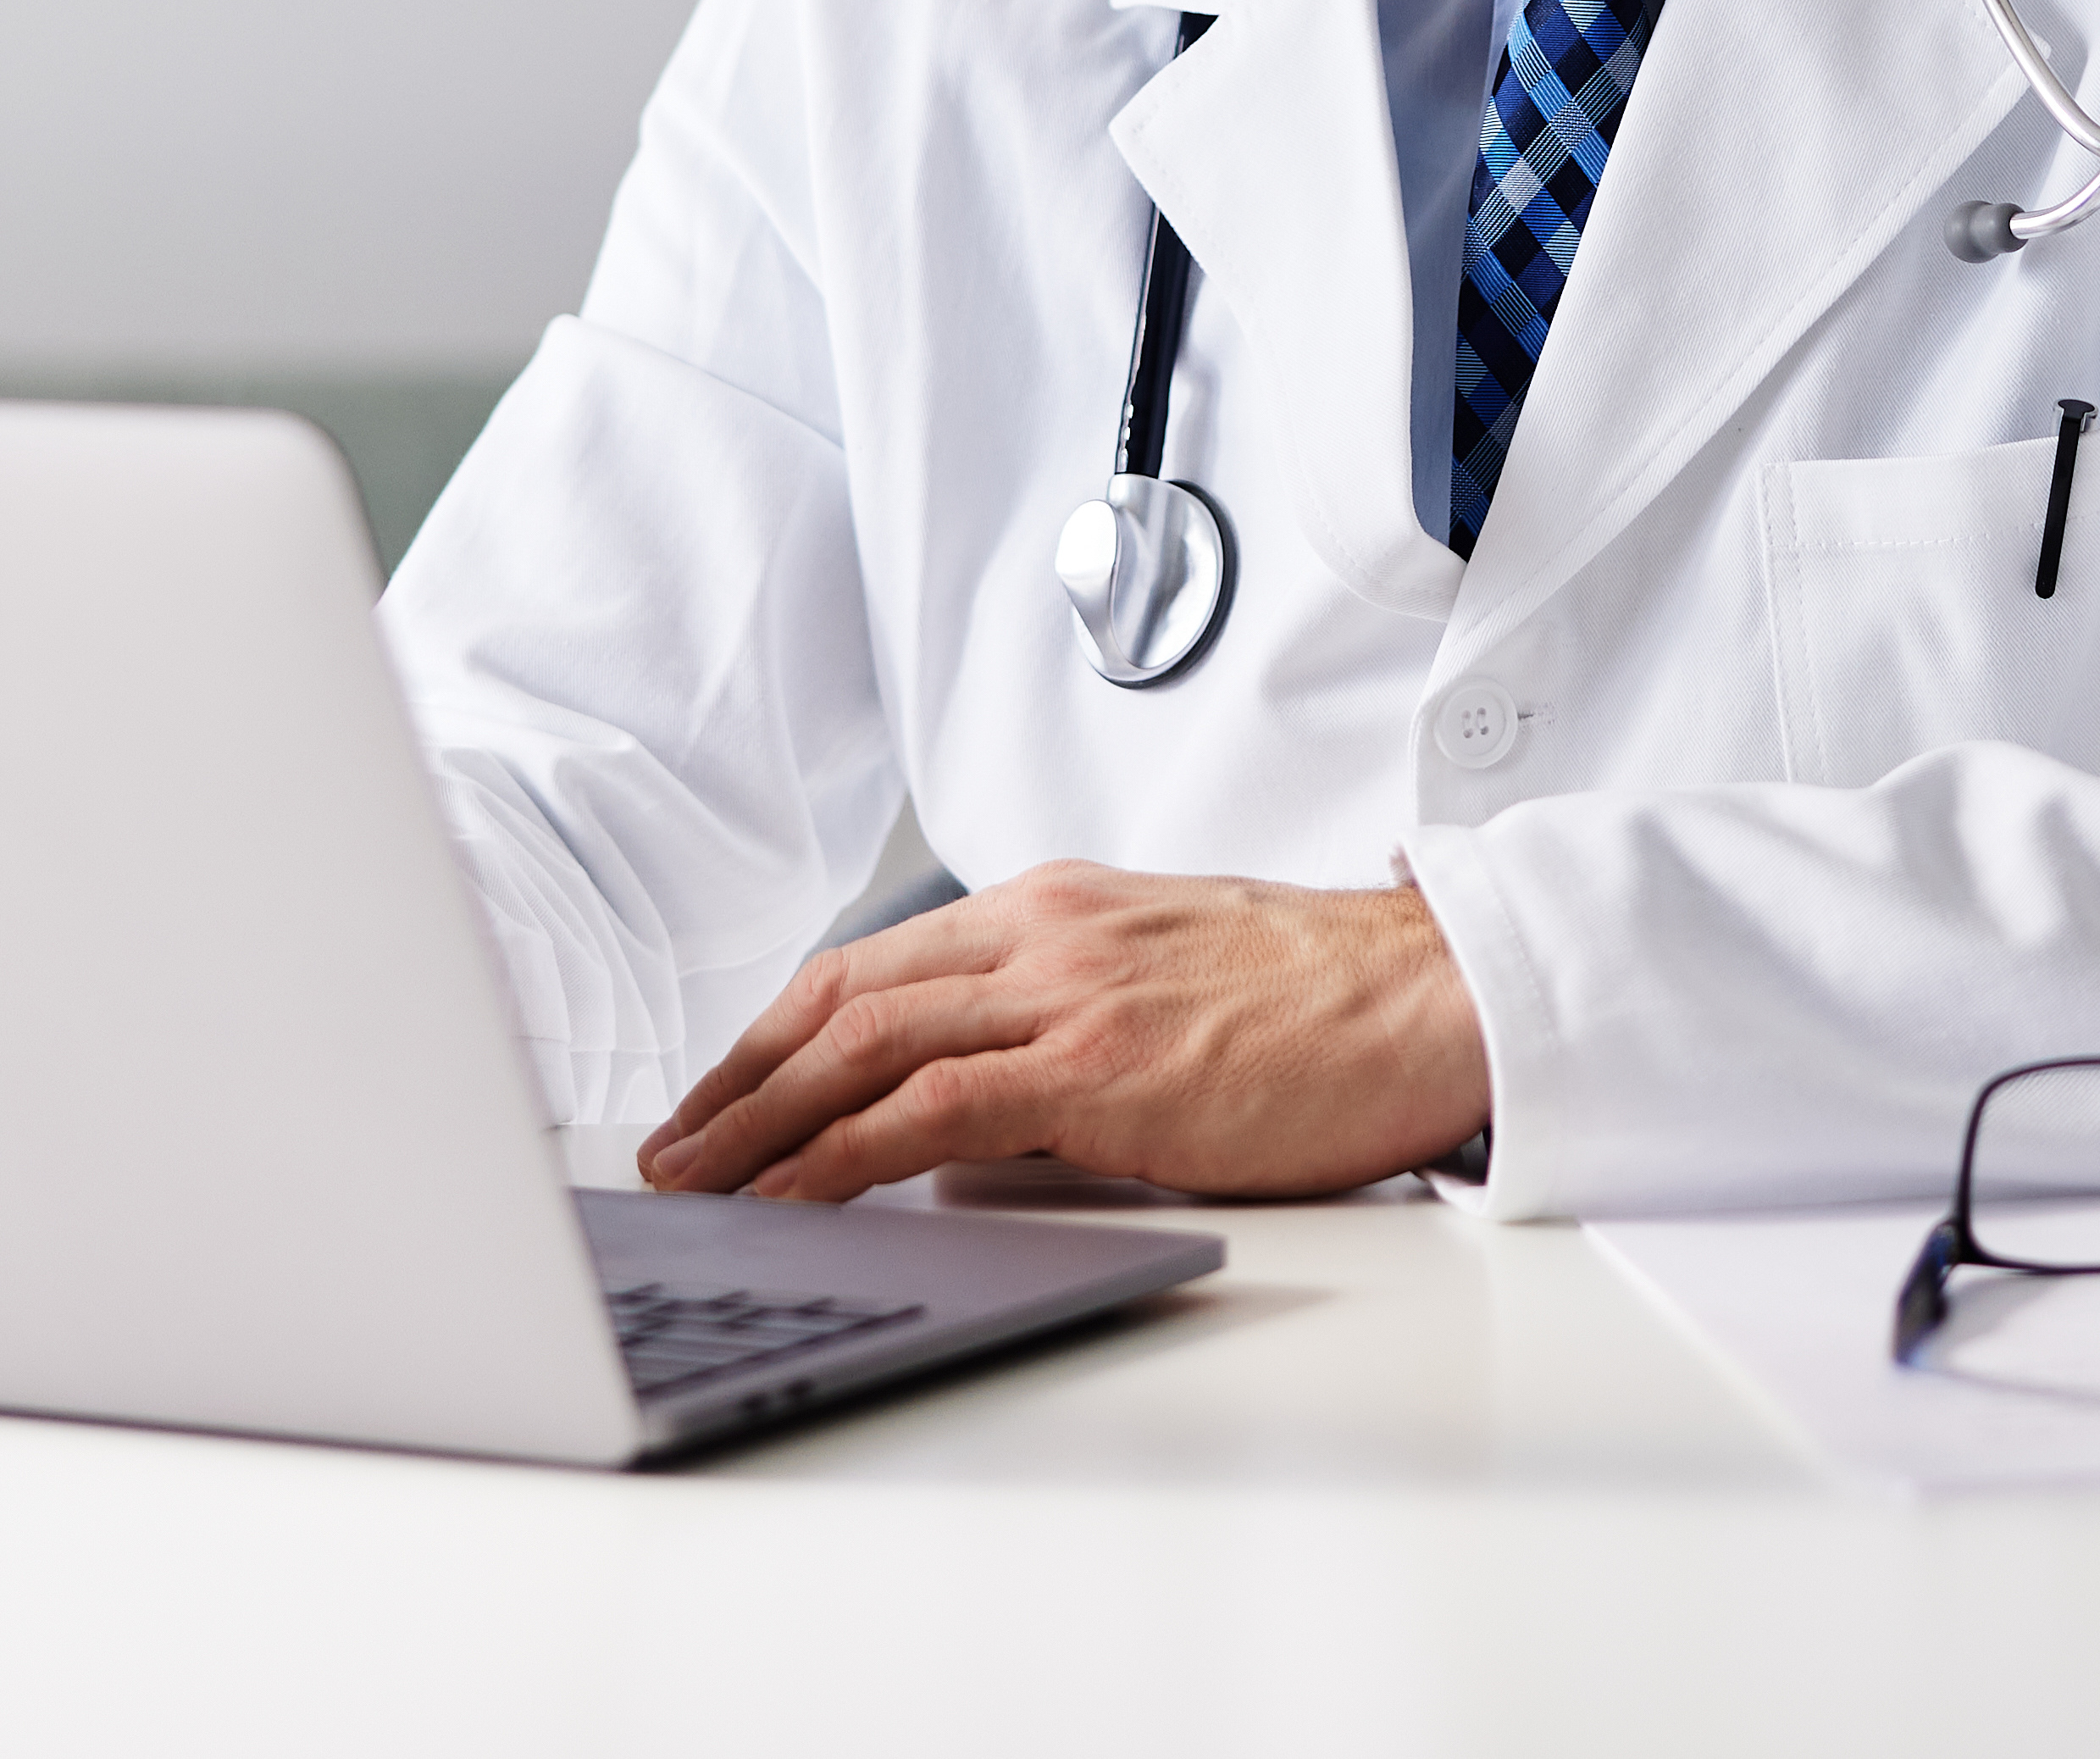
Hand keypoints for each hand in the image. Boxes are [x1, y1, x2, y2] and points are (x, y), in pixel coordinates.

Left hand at [638, 862, 1490, 1203]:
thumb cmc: (1320, 999)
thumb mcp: (1162, 978)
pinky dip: (840, 1150)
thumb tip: (978, 1112)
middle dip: (737, 1079)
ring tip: (695, 1182)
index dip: (776, 1031)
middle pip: (841, 997)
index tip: (720, 1089)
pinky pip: (929, 1108)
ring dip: (759, 1120)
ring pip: (863, 1045)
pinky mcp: (1098, 1067)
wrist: (1428, 994)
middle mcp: (1040, 932)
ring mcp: (1065, 992)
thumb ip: (1062, 1021)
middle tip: (671, 1148)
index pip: (873, 964)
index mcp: (1052, 906)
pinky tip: (790, 1193)